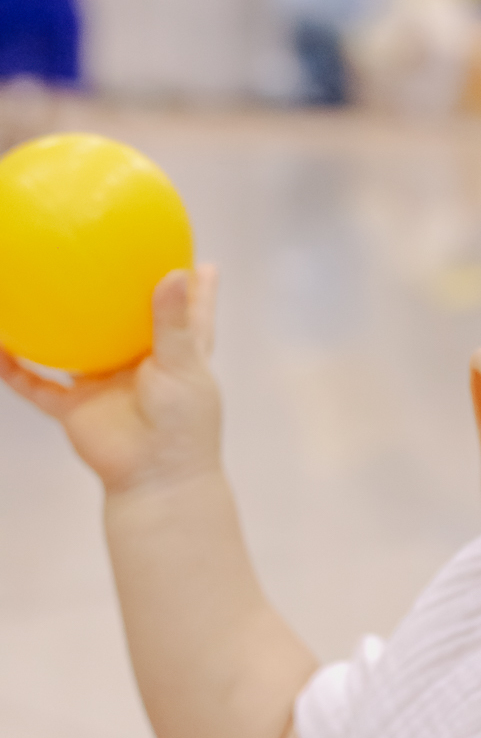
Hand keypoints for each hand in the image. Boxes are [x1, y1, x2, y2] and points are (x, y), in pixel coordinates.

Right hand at [0, 265, 221, 495]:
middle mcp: (138, 368)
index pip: (191, 318)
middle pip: (128, 325)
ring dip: (56, 329)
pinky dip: (15, 368)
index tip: (204, 262)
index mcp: (175, 359)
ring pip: (74, 350)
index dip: (198, 292)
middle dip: (120, 299)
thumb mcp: (183, 367)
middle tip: (110, 258)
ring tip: (34, 292)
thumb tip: (177, 271)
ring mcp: (104, 386)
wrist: (154, 478)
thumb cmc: (181, 425)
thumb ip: (174, 322)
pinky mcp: (75, 407)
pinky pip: (37, 384)